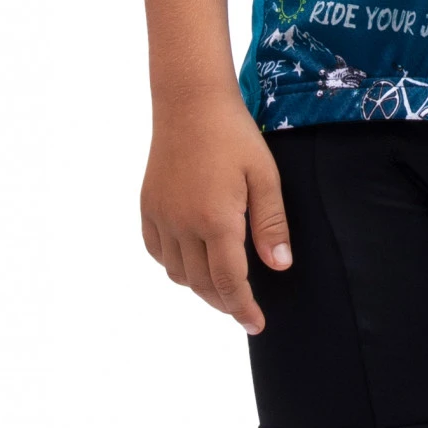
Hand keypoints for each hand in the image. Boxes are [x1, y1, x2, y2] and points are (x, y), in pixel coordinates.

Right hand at [140, 91, 291, 332]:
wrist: (190, 102)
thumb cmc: (234, 135)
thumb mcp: (265, 176)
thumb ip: (271, 224)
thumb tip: (280, 266)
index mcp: (215, 220)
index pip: (230, 282)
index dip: (243, 308)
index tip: (256, 325)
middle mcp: (182, 225)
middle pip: (202, 284)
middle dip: (224, 302)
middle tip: (243, 308)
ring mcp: (160, 216)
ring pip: (177, 272)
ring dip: (199, 286)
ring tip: (222, 283)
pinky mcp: (147, 206)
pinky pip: (157, 251)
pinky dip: (174, 265)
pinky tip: (191, 259)